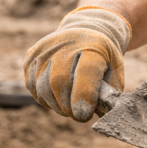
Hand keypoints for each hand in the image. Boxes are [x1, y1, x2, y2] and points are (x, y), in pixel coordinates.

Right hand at [24, 7, 130, 121]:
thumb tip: (101, 115)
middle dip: (69, 108)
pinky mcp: (31, 57)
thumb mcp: (115, 70)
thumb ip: (109, 93)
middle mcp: (64, 45)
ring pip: (43, 88)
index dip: (82, 97)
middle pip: (59, 83)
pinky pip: (32, 86)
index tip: (84, 114)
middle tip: (80, 115)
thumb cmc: (103, 57)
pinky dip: (45, 98)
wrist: (86, 31)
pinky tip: (57, 97)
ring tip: (70, 108)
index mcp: (92, 47)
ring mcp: (44, 50)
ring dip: (57, 106)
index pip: (84, 72)